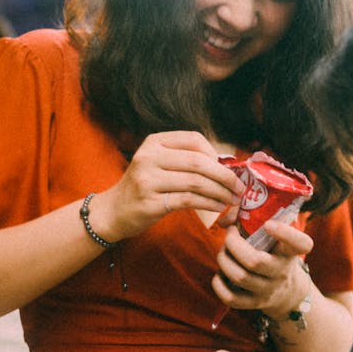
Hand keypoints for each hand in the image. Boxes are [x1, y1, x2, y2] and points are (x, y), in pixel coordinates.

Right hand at [86, 131, 244, 240]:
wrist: (112, 212)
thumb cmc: (143, 188)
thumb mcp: (157, 164)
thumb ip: (183, 159)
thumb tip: (225, 164)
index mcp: (154, 142)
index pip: (193, 139)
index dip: (215, 153)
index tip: (227, 168)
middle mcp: (149, 157)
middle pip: (198, 162)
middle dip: (225, 175)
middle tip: (240, 187)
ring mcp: (148, 180)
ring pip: (196, 182)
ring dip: (220, 191)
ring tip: (233, 199)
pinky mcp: (150, 202)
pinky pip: (189, 200)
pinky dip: (209, 203)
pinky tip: (219, 206)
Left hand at [212, 218, 313, 319]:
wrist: (284, 290)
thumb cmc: (272, 252)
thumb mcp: (273, 235)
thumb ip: (251, 218)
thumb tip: (224, 222)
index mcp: (290, 251)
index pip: (300, 244)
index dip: (286, 234)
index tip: (268, 224)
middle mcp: (282, 272)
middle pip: (255, 261)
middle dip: (233, 244)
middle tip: (230, 235)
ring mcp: (268, 290)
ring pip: (239, 277)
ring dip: (224, 260)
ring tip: (224, 252)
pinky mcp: (254, 304)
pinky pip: (231, 298)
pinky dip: (218, 284)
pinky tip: (220, 273)